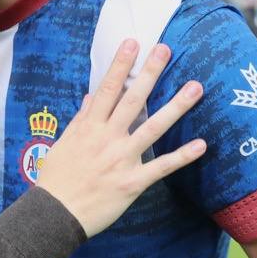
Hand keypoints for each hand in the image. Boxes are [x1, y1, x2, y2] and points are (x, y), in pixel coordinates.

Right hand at [36, 39, 205, 237]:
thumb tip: (89, 98)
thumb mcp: (63, 145)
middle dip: (150, 73)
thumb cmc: (56, 180)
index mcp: (88, 127)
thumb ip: (79, 121)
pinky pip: (161, 166)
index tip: (132, 43)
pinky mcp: (132, 182)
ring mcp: (121, 159)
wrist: (54, 214)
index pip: (106, 89)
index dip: (120, 65)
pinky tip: (201, 144)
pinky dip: (182, 156)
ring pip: (153, 127)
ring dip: (176, 106)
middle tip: (166, 50)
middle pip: (133, 100)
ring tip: (195, 87)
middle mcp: (107, 138)